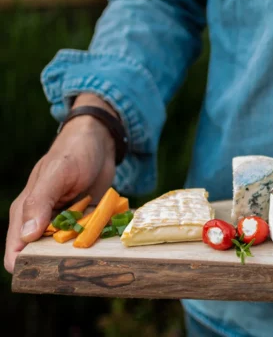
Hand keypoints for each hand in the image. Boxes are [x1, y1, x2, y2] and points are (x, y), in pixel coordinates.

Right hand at [4, 94, 117, 272]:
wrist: (99, 142)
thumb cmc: (73, 153)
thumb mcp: (57, 173)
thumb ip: (40, 202)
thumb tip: (26, 236)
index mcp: (26, 212)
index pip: (16, 252)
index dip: (25, 267)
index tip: (45, 275)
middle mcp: (44, 221)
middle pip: (45, 255)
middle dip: (60, 263)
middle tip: (82, 266)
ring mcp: (66, 223)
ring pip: (69, 250)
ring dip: (83, 253)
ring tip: (100, 254)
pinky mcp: (86, 220)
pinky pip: (89, 238)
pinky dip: (98, 240)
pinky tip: (111, 240)